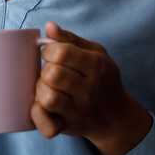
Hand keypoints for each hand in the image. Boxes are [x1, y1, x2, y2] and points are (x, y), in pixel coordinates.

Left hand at [31, 20, 152, 154]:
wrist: (117, 117)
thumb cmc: (102, 79)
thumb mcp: (96, 54)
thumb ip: (71, 39)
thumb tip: (49, 26)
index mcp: (96, 66)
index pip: (63, 52)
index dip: (49, 50)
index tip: (49, 54)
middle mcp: (90, 90)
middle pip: (53, 75)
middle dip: (45, 70)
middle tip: (49, 72)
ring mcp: (79, 111)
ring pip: (48, 98)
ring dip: (40, 90)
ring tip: (46, 87)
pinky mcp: (69, 128)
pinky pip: (48, 126)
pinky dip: (38, 115)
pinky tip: (40, 105)